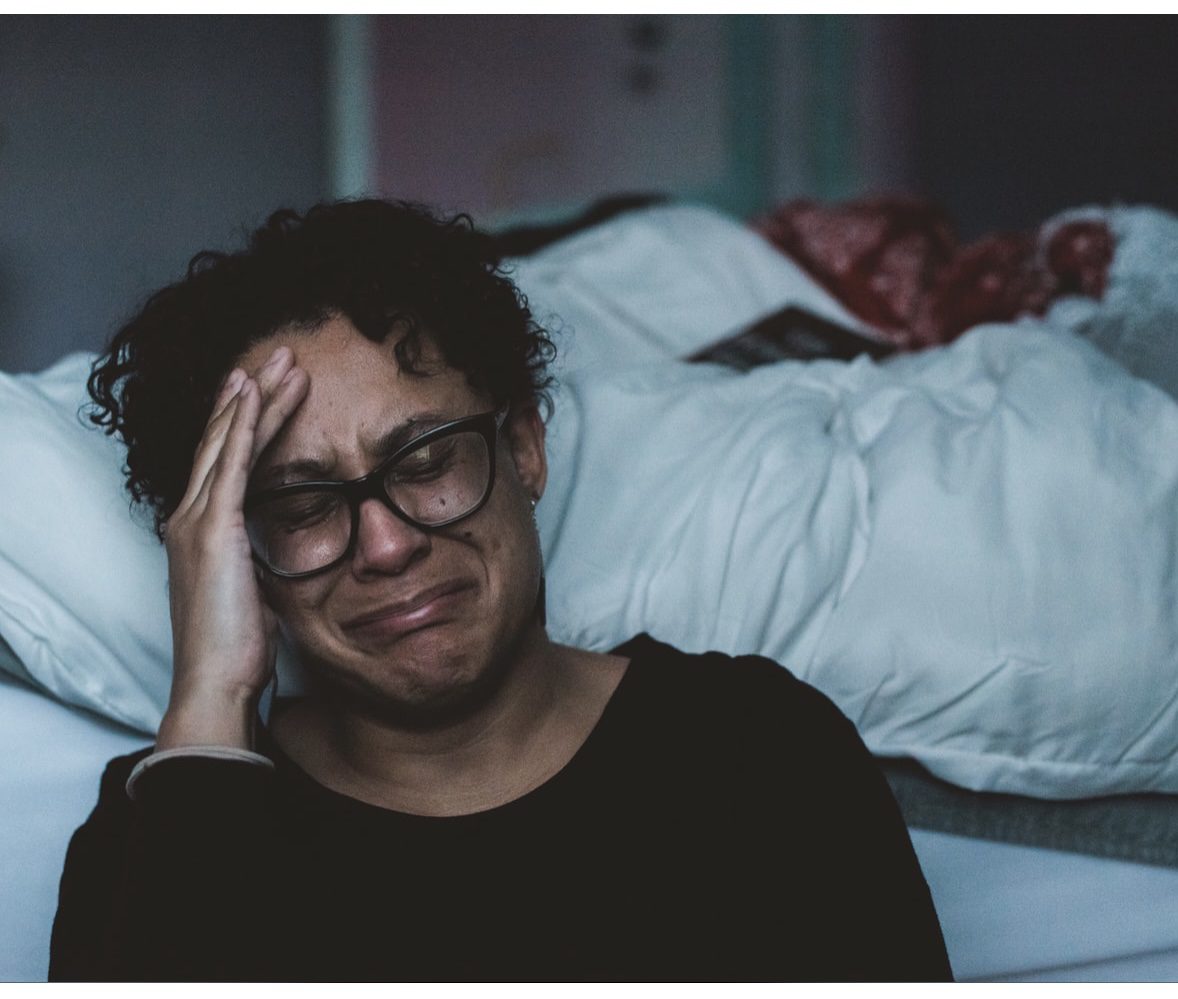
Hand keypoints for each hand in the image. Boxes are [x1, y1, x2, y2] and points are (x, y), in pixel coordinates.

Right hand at [155, 346, 308, 750]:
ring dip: (256, 397)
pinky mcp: (214, 528)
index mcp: (199, 533)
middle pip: (222, 441)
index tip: (263, 390)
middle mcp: (189, 518)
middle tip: (277, 357)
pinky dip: (246, 423)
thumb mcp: (249, 592)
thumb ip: (253, 561)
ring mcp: (197, 520)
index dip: (241, 423)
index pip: (222, 464)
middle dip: (251, 395)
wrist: (216, 682)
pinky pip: (233, 462)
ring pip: (229, 441)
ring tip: (282, 361)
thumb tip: (271, 551)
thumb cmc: (235, 649)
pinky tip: (258, 393)